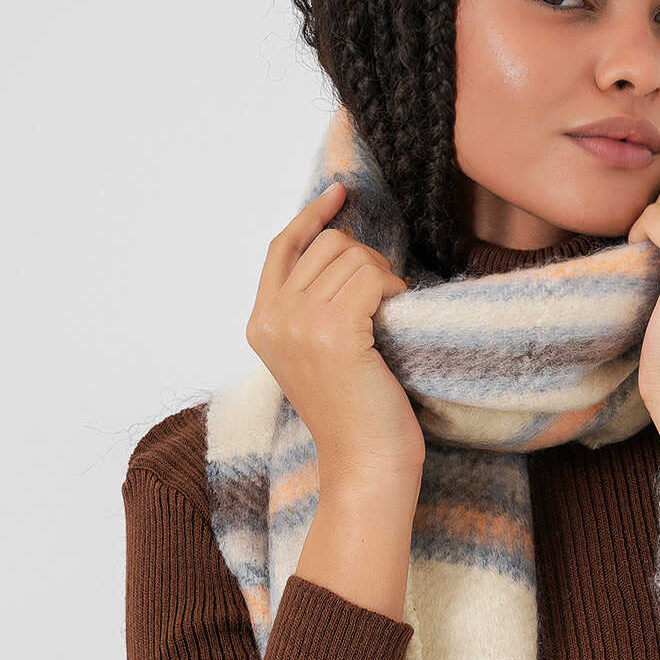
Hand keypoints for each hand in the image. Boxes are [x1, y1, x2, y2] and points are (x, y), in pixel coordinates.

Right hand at [245, 180, 425, 489]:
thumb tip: (343, 246)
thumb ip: (313, 306)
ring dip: (384, 277)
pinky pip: (372, 277)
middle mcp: (271, 318)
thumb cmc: (356, 414)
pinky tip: (398, 316)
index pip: (282, 248)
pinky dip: (394, 289)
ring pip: (351, 256)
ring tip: (391, 315)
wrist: (365, 465)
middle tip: (386, 297)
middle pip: (325, 244)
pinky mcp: (334, 331)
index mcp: (260, 323)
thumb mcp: (319, 353)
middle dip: (365, 260)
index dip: (311, 216)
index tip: (340, 194)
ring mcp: (299, 323)